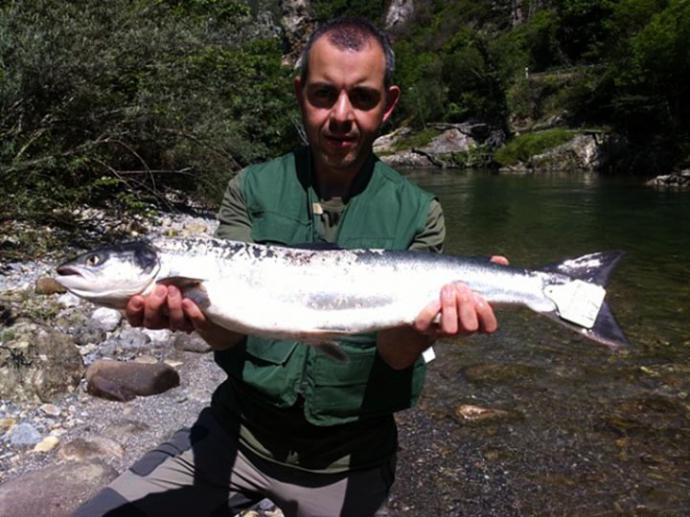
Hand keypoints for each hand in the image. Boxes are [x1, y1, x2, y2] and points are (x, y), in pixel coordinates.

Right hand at [125, 285, 243, 349]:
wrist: (219, 310)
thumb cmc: (189, 288)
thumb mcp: (172, 281)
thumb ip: (160, 276)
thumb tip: (151, 257)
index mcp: (155, 312)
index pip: (136, 318)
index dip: (134, 312)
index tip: (137, 298)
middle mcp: (167, 321)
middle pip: (152, 323)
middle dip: (154, 306)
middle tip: (161, 289)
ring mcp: (184, 324)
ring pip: (174, 323)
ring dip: (173, 307)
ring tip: (175, 290)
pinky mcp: (202, 325)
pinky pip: (196, 323)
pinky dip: (192, 314)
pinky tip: (189, 302)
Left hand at [413, 255, 508, 338]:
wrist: (424, 300)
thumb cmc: (453, 290)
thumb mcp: (469, 279)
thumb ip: (485, 270)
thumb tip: (500, 260)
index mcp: (475, 320)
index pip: (489, 327)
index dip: (486, 314)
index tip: (480, 298)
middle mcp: (461, 329)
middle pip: (470, 327)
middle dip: (466, 306)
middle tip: (460, 286)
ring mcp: (442, 330)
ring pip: (450, 328)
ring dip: (450, 307)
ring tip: (448, 288)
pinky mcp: (423, 327)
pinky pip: (425, 325)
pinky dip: (430, 312)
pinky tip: (433, 299)